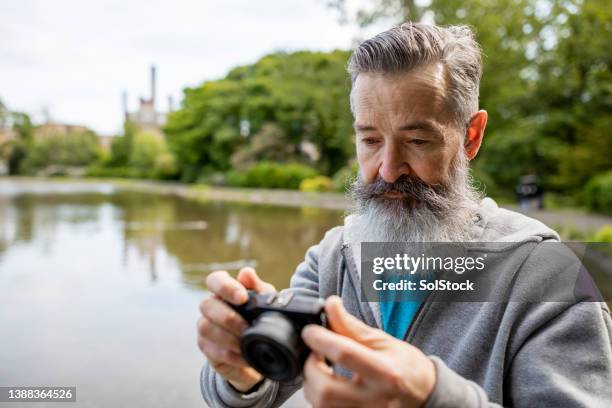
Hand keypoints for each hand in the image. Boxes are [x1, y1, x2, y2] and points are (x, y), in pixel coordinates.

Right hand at [197, 267, 275, 391]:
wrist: (260, 352)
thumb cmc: (260, 320)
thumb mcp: (266, 303)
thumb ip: (258, 287)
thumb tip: (246, 273)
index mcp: (225, 290)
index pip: (215, 280)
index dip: (226, 287)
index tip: (242, 298)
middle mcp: (211, 306)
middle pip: (207, 305)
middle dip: (228, 317)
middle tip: (247, 327)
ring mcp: (206, 327)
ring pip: (206, 328)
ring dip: (229, 338)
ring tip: (247, 344)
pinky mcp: (207, 349)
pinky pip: (213, 351)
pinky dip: (231, 355)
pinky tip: (244, 356)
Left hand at [301, 296, 435, 407]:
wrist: (425, 395)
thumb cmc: (406, 366)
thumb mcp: (383, 341)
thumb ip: (352, 326)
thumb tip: (330, 305)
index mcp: (386, 372)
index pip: (344, 353)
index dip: (320, 339)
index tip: (310, 331)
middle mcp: (375, 399)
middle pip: (325, 389)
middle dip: (311, 367)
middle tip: (314, 353)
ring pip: (321, 406)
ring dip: (312, 384)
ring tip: (319, 368)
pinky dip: (319, 398)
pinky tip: (326, 385)